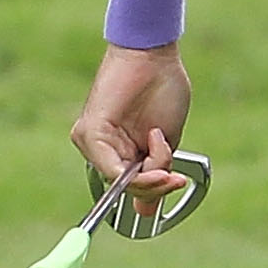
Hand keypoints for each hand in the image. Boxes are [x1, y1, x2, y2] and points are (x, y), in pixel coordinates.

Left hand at [70, 43, 193, 201]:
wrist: (153, 55)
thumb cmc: (163, 89)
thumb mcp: (165, 142)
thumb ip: (155, 175)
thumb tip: (147, 212)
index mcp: (118, 149)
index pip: (132, 186)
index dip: (155, 191)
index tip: (178, 183)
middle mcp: (100, 148)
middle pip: (126, 187)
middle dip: (155, 183)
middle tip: (174, 173)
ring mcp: (91, 141)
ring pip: (120, 181)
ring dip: (150, 171)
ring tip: (162, 139)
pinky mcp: (89, 133)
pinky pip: (111, 168)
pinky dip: (138, 164)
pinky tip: (154, 139)